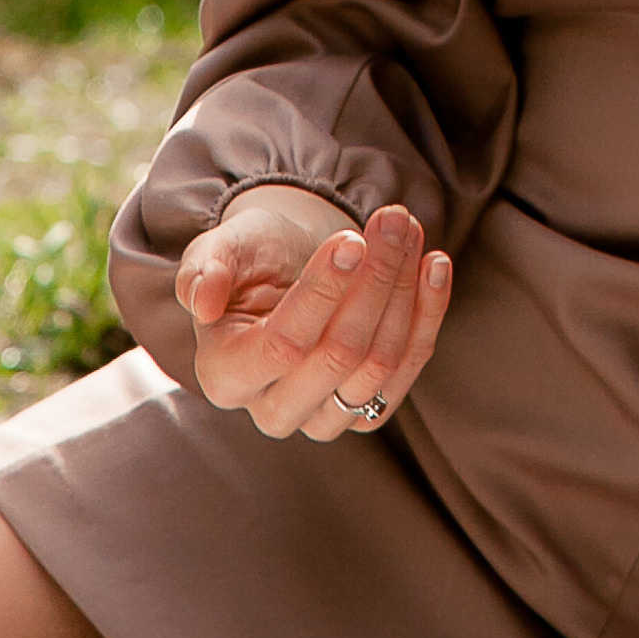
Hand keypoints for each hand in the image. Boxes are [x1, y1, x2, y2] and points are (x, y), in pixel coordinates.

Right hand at [175, 190, 450, 440]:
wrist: (286, 267)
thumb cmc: (249, 258)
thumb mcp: (220, 249)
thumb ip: (204, 269)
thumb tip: (203, 297)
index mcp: (225, 374)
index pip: (283, 344)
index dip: (323, 293)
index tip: (352, 239)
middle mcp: (272, 408)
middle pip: (340, 356)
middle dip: (375, 281)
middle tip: (393, 220)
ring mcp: (323, 417)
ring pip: (380, 364)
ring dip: (405, 291)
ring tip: (410, 230)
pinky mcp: (366, 410)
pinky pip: (407, 371)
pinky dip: (428, 315)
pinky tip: (435, 265)